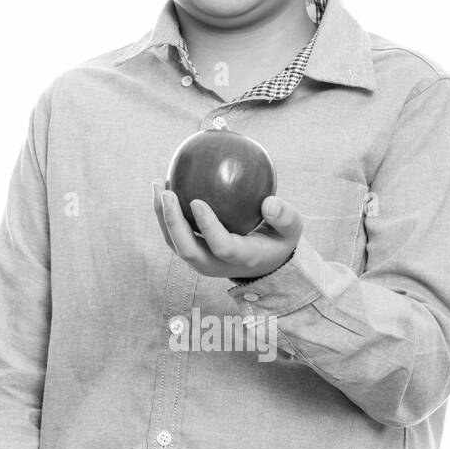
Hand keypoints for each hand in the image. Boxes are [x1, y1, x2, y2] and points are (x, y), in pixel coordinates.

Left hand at [152, 178, 302, 278]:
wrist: (263, 262)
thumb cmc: (278, 240)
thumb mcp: (292, 230)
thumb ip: (285, 217)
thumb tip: (269, 202)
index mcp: (241, 259)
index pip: (221, 246)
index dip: (207, 226)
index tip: (197, 201)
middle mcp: (216, 265)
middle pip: (187, 249)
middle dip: (172, 222)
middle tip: (167, 191)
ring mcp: (201, 261)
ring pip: (174, 243)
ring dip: (162, 216)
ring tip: (157, 183)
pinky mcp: (192, 253)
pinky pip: (173, 234)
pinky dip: (164, 213)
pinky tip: (164, 185)